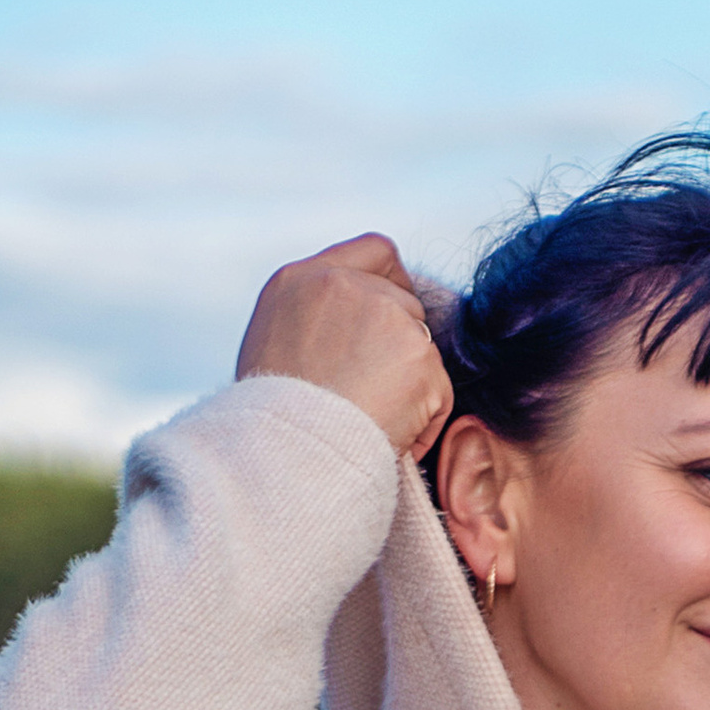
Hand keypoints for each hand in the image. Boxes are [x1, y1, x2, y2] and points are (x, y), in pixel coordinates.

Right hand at [235, 234, 454, 458]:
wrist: (284, 457)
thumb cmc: (270, 422)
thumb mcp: (271, 347)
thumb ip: (314, 320)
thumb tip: (351, 332)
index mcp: (299, 280)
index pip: (375, 252)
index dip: (394, 282)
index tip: (391, 316)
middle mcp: (343, 285)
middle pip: (406, 303)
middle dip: (399, 347)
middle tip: (370, 395)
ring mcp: (386, 315)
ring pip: (422, 348)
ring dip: (408, 387)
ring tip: (370, 421)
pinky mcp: (419, 354)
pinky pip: (439, 392)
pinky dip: (422, 422)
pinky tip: (388, 437)